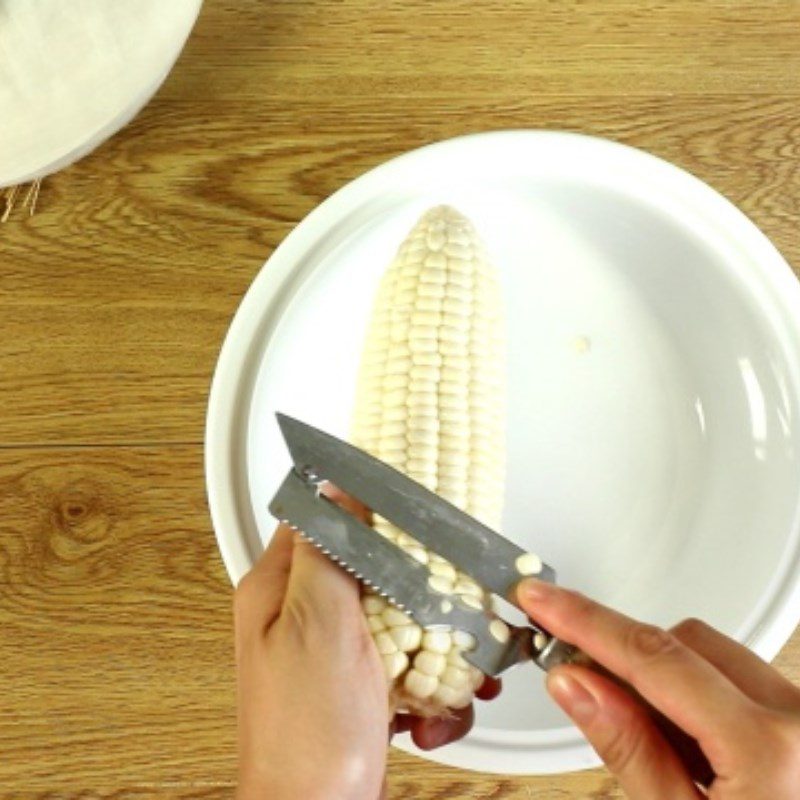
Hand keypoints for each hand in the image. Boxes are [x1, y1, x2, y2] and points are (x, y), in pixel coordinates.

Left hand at [234, 487, 498, 799]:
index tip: (408, 516)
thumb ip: (328, 551)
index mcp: (282, 590)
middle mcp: (304, 618)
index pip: (323, 521)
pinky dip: (429, 686)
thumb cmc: (305, 733)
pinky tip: (430, 712)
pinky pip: (406, 663)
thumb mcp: (317, 622)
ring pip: (399, 617)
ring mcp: (335, 655)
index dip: (367, 511)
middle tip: (444, 607)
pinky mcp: (360, 688)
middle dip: (418, 592)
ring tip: (449, 670)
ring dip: (433, 644)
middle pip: (374, 570)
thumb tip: (338, 491)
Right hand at [517, 579, 799, 798]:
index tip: (544, 602)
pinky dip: (700, 699)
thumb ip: (628, 748)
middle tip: (577, 679)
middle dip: (627, 655)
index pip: (654, 658)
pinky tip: (690, 750)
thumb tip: (575, 682)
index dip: (586, 622)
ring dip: (665, 679)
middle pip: (686, 643)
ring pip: (715, 658)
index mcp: (770, 749)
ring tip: (652, 744)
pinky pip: (743, 683)